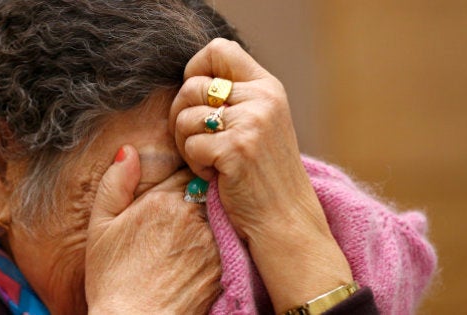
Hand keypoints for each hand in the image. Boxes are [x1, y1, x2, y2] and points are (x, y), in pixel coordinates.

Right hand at [85, 145, 220, 313]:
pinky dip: (222, 235)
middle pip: (207, 187)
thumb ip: (116, 183)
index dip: (184, 175)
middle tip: (190, 204)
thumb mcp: (100, 226)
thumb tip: (129, 150)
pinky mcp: (224, 262)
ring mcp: (212, 239)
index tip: (180, 184)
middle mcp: (192, 215)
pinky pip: (229, 235)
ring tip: (196, 228)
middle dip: (202, 190)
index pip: (185, 169)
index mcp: (161, 200)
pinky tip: (205, 248)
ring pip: (221, 210)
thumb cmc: (113, 278)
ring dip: (213, 211)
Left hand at [169, 38, 352, 311]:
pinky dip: (196, 165)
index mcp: (268, 86)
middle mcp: (262, 98)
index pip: (219, 49)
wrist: (285, 217)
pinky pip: (191, 146)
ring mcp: (251, 123)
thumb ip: (235, 96)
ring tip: (210, 160)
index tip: (195, 97)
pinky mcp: (236, 149)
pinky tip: (216, 175)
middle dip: (181, 116)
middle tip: (197, 140)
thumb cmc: (264, 172)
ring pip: (185, 117)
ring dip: (187, 144)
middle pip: (191, 86)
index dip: (195, 68)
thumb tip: (189, 79)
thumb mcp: (261, 122)